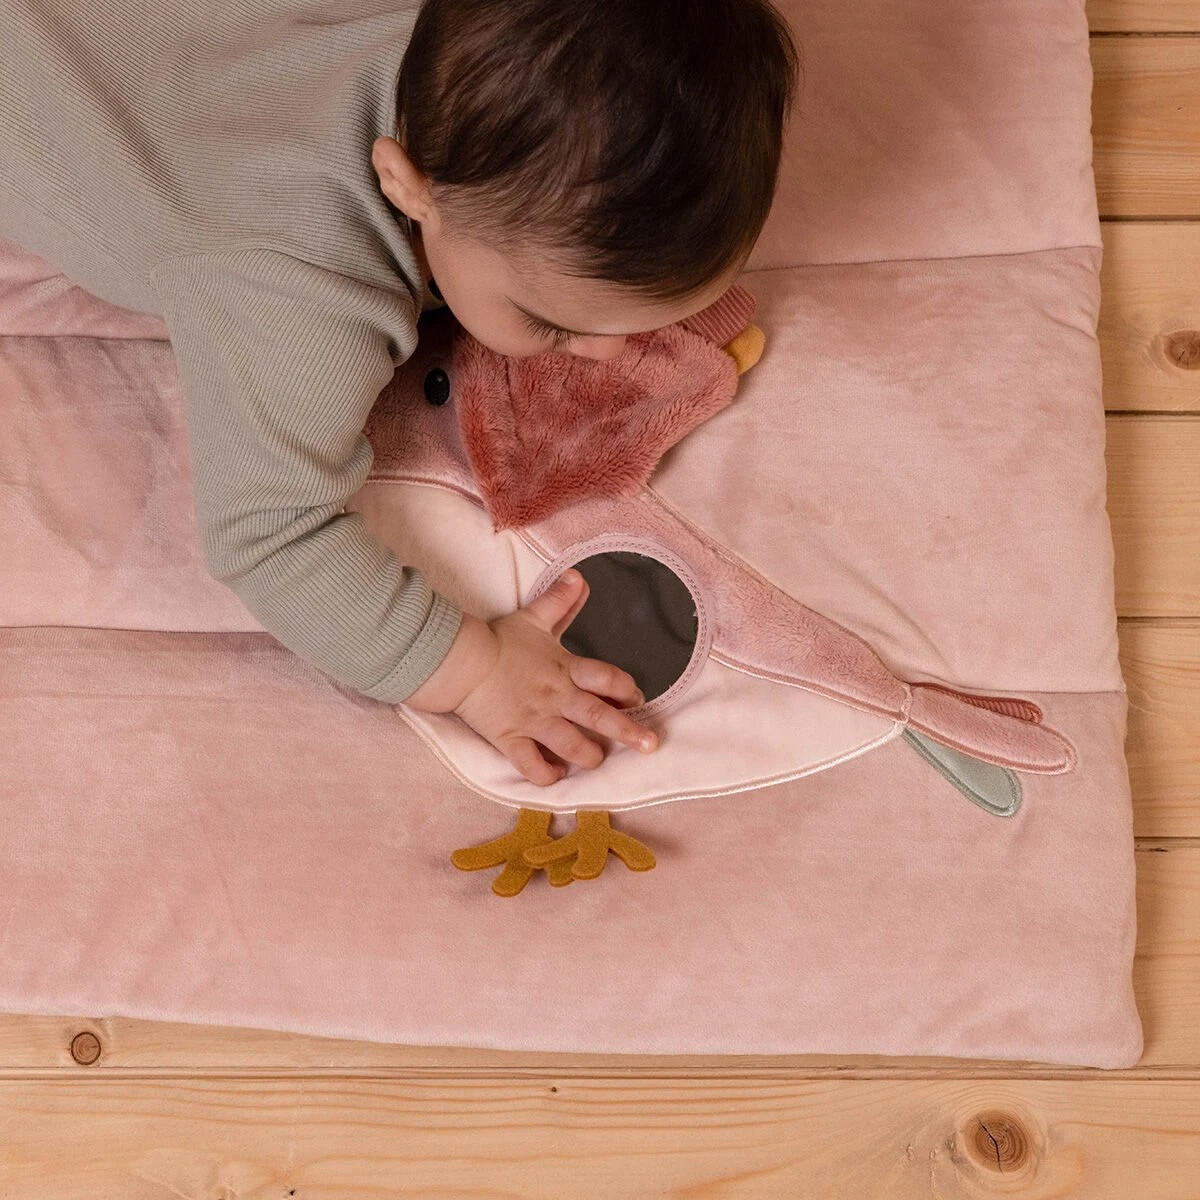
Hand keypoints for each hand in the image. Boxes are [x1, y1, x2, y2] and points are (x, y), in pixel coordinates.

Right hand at [403, 570, 659, 785]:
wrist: (460, 660)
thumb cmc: (499, 640)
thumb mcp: (534, 618)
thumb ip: (560, 601)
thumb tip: (579, 576)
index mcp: (565, 669)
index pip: (607, 679)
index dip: (627, 689)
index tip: (638, 700)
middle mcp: (556, 697)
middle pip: (599, 716)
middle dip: (628, 732)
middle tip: (650, 746)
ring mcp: (534, 721)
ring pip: (571, 745)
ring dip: (589, 756)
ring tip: (598, 761)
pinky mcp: (510, 739)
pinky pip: (531, 765)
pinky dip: (546, 775)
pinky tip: (556, 775)